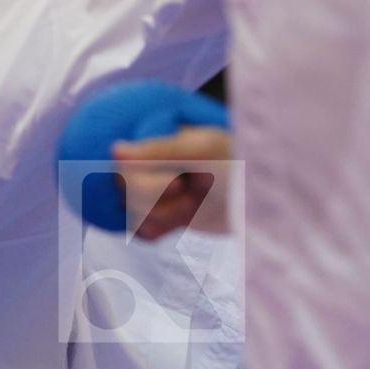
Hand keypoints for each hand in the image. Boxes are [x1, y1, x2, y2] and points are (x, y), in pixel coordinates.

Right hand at [111, 127, 232, 240]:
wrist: (255, 198)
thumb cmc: (233, 162)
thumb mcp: (200, 150)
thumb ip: (157, 151)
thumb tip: (114, 150)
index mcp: (153, 137)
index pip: (121, 164)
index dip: (138, 179)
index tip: (177, 181)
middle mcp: (148, 163)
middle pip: (122, 191)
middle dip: (154, 197)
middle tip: (185, 188)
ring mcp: (153, 190)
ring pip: (131, 214)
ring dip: (162, 214)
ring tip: (190, 201)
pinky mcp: (162, 216)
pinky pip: (142, 231)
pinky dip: (161, 228)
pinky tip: (182, 219)